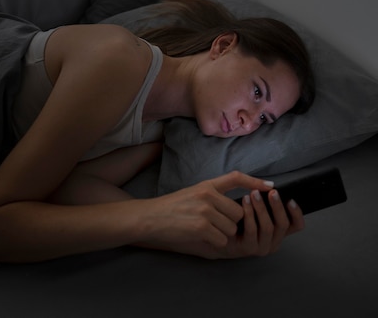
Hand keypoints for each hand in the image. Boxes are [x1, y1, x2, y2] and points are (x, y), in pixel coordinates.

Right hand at [137, 170, 287, 257]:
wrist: (150, 218)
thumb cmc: (172, 208)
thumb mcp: (194, 193)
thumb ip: (214, 196)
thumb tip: (238, 207)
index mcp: (207, 185)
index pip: (235, 177)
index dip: (254, 181)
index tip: (270, 186)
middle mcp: (208, 194)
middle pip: (238, 212)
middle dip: (231, 222)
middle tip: (214, 224)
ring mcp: (205, 210)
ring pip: (231, 227)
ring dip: (222, 233)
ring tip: (203, 229)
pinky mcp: (201, 226)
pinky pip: (221, 239)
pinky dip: (213, 242)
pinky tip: (199, 236)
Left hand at [230, 188, 304, 257]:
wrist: (220, 231)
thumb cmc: (240, 217)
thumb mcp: (257, 207)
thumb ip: (267, 201)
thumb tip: (272, 186)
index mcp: (279, 231)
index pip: (296, 225)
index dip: (297, 213)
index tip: (290, 200)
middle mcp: (274, 241)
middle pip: (282, 224)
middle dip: (277, 206)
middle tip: (272, 192)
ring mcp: (262, 247)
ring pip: (268, 227)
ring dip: (262, 208)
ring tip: (254, 193)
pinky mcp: (248, 248)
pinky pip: (252, 230)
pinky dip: (249, 213)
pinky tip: (245, 201)